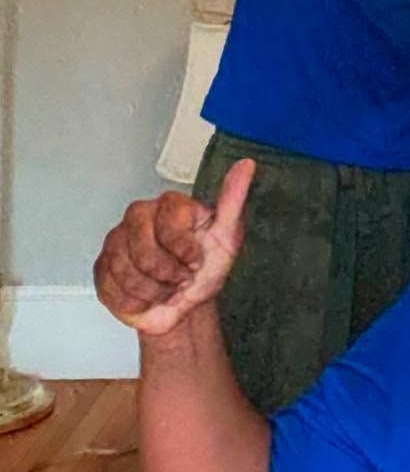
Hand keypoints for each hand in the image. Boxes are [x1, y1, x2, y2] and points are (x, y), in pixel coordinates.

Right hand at [93, 159, 254, 336]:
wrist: (186, 306)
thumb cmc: (206, 270)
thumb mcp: (227, 236)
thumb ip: (234, 199)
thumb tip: (246, 164)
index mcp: (169, 205)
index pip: (168, 225)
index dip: (183, 249)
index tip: (196, 260)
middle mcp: (139, 217)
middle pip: (142, 251)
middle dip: (167, 273)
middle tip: (181, 278)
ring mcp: (116, 241)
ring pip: (125, 272)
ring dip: (154, 290)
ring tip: (167, 287)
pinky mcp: (101, 267)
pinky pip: (112, 289)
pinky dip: (136, 301)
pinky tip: (148, 295)